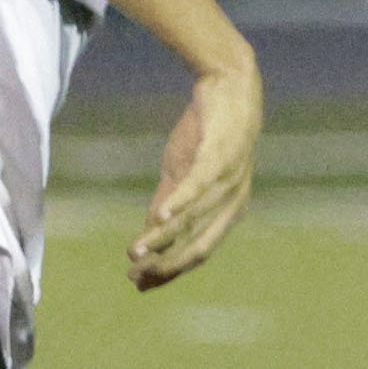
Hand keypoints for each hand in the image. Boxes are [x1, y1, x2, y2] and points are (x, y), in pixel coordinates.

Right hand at [132, 68, 258, 286]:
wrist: (228, 84)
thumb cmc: (208, 131)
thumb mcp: (182, 171)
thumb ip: (168, 201)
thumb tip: (148, 231)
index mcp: (228, 212)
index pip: (197, 252)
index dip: (169, 270)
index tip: (139, 284)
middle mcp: (233, 202)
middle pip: (197, 243)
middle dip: (164, 263)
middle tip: (133, 275)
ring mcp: (230, 179)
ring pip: (193, 218)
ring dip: (162, 237)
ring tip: (136, 253)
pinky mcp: (221, 153)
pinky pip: (199, 183)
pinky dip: (179, 201)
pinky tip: (159, 216)